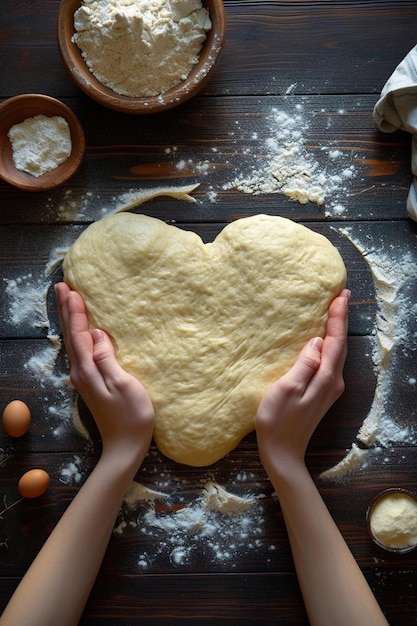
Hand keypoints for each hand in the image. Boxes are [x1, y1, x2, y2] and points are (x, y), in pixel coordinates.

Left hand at [55, 282, 154, 466]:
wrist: (125, 447)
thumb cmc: (131, 416)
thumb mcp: (123, 384)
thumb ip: (107, 358)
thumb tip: (98, 333)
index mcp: (87, 370)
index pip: (78, 334)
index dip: (75, 312)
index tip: (72, 290)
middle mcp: (81, 373)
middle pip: (70, 336)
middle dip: (66, 310)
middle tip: (61, 286)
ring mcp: (84, 379)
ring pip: (73, 343)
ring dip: (69, 321)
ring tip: (66, 301)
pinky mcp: (91, 383)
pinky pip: (80, 352)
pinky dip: (77, 335)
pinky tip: (82, 331)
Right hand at [256, 289, 348, 476]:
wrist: (282, 452)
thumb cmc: (278, 420)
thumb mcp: (287, 388)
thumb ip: (305, 364)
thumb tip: (318, 341)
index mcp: (326, 378)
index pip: (336, 341)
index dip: (338, 317)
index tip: (340, 296)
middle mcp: (333, 382)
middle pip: (341, 345)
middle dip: (341, 320)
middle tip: (341, 296)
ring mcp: (328, 389)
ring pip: (337, 354)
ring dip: (337, 331)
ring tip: (335, 312)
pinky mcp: (321, 394)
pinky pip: (330, 362)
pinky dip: (330, 345)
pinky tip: (324, 340)